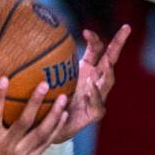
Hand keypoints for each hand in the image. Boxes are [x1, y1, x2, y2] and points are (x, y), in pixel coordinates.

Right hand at [0, 77, 68, 154]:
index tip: (5, 77)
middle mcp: (7, 147)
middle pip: (24, 122)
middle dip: (35, 103)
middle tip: (44, 84)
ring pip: (41, 133)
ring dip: (53, 115)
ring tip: (63, 98)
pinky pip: (46, 143)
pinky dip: (56, 129)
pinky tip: (64, 115)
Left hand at [52, 25, 130, 142]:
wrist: (49, 127)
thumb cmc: (48, 99)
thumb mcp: (46, 79)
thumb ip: (42, 65)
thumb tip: (27, 41)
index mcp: (86, 69)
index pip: (97, 49)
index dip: (94, 39)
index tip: (86, 31)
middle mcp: (95, 80)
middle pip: (110, 59)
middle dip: (119, 43)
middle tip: (126, 27)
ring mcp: (97, 96)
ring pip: (108, 81)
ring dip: (109, 70)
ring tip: (108, 61)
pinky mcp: (94, 113)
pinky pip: (98, 104)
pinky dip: (95, 96)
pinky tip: (91, 89)